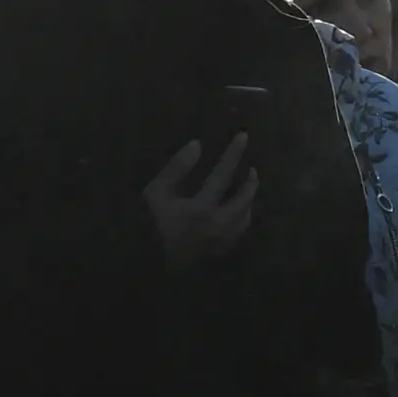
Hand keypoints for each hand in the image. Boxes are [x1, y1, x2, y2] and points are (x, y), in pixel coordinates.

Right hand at [144, 136, 254, 265]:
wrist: (147, 260)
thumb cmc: (147, 222)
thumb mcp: (156, 192)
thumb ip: (177, 167)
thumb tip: (198, 144)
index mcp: (201, 209)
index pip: (223, 175)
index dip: (233, 154)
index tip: (243, 136)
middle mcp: (217, 226)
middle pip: (245, 198)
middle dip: (250, 181)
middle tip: (250, 168)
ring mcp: (221, 241)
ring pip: (246, 216)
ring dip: (248, 199)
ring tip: (245, 187)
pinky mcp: (221, 250)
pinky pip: (239, 230)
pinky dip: (242, 216)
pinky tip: (237, 209)